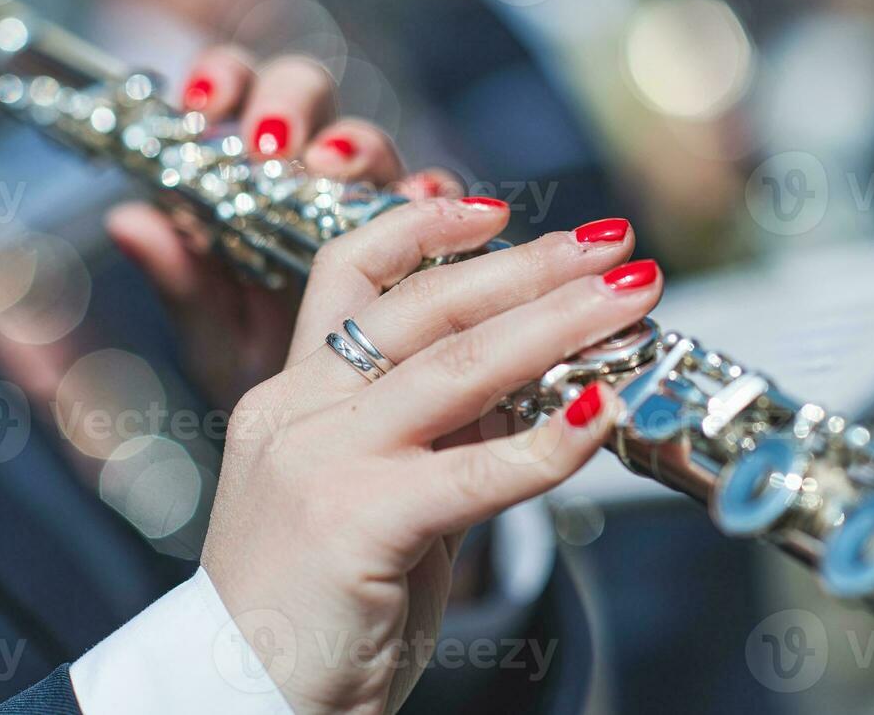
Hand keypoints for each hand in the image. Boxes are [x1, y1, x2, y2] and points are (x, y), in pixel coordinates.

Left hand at [106, 45, 455, 407]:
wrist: (342, 452)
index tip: (203, 105)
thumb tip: (127, 218)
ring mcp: (373, 201)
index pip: (235, 95)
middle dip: (288, 102)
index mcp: (248, 182)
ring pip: (369, 140)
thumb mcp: (216, 343)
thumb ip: (181, 282)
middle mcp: (312, 178)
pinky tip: (419, 202)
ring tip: (333, 171)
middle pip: (307, 95)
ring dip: (353, 146)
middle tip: (272, 142)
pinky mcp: (433, 233)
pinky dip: (431, 192)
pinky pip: (438, 195)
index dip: (224, 81)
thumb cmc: (270, 387)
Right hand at [200, 201, 656, 714]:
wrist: (243, 702)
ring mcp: (321, 462)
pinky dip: (550, 442)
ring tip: (630, 301)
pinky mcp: (355, 523)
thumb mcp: (369, 488)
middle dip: (532, 267)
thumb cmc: (317, 602)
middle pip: (429, 306)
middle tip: (613, 246)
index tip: (502, 207)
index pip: (350, 270)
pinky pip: (476, 471)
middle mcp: (298, 411)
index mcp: (292, 392)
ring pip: (459, 367)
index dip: (426, 225)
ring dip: (559, 325)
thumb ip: (434, 427)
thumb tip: (529, 371)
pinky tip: (603, 418)